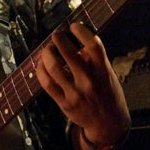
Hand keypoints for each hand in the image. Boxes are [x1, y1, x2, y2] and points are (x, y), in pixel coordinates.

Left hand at [36, 22, 129, 149]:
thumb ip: (94, 56)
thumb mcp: (106, 72)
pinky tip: (43, 64)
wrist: (109, 123)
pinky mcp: (64, 103)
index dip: (81, 31)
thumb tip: (74, 35)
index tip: (73, 26)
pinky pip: (46, 83)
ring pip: (53, 67)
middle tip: (56, 35)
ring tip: (48, 49)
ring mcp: (75, 93)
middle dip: (58, 39)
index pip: (93, 45)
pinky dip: (41, 69)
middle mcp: (89, 81)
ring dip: (47, 53)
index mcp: (103, 70)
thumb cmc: (106, 91)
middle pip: (68, 53)